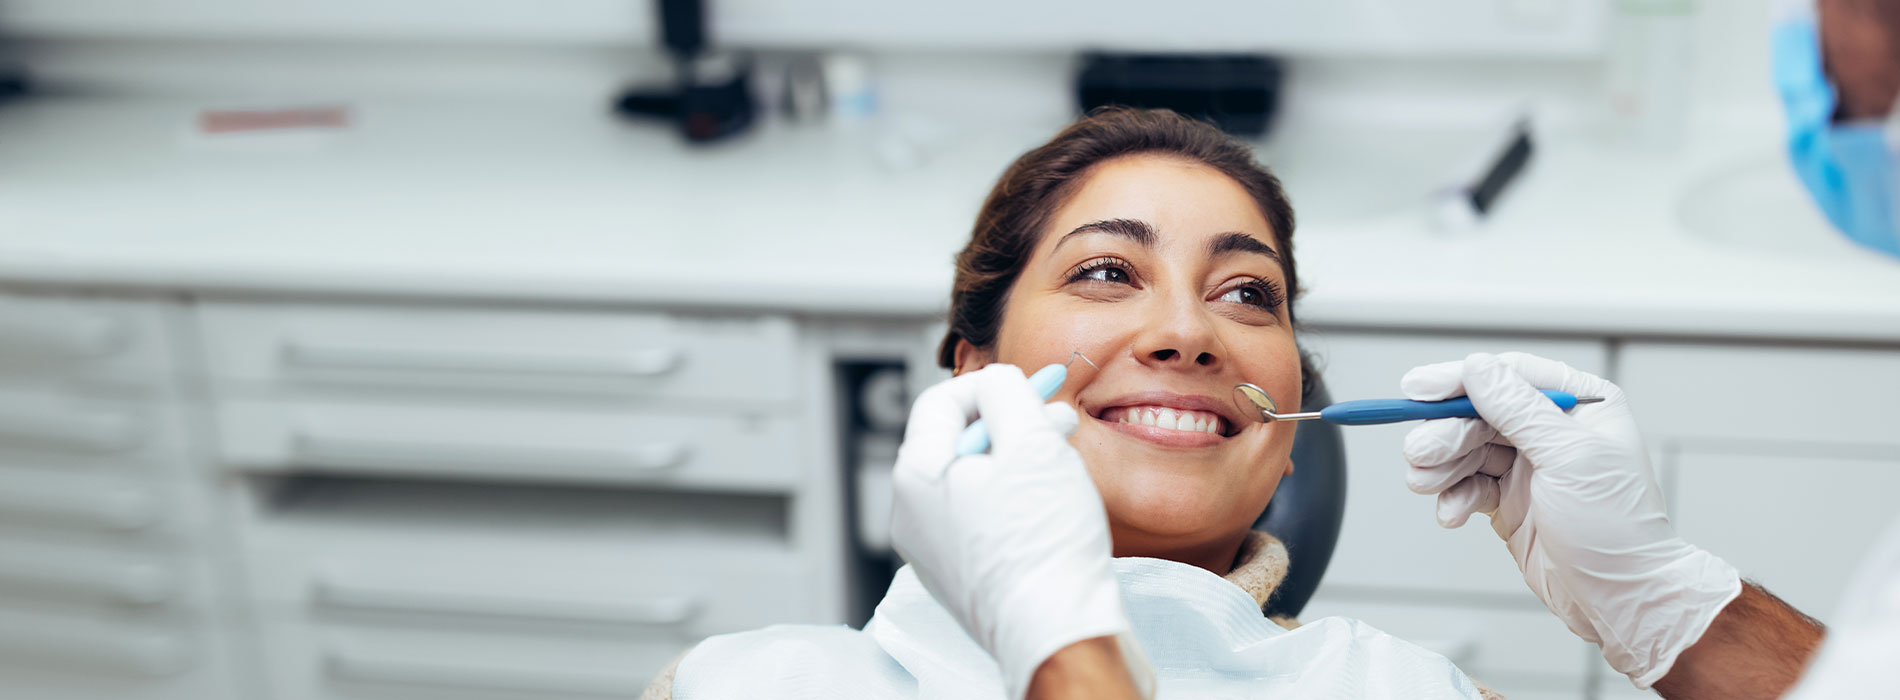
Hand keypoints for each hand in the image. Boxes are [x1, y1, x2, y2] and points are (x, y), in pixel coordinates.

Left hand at [890, 365, 1153, 699]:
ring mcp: (935, 550)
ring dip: (1017, 459)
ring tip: (1062, 459)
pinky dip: (1014, 499)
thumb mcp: (1030, 442)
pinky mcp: (964, 575)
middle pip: (957, 441)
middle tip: (1057, 419)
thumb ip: (1006, 393)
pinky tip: (1050, 504)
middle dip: (1010, 422)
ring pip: (974, 480)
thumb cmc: (1043, 546)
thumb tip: (995, 380)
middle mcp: (913, 515)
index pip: (941, 402)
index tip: (1034, 387)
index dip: (991, 384)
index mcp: (915, 477)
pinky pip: (982, 518)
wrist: (1057, 633)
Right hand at [1399, 352, 1742, 687]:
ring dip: (1442, 466)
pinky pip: (1467, 485)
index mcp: (1581, 405)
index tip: (1419, 390)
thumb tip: (1476, 367)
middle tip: (1420, 453)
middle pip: (1479, 413)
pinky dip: (1453, 496)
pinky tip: (1451, 513)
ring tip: (1425, 483)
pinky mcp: (1509, 500)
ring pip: (1466, 449)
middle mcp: (1552, 430)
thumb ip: (1519, 409)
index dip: (1460, 380)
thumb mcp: (1569, 457)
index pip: (1509, 376)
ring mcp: (1528, 466)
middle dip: (1446, 434)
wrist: (1619, 597)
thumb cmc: (1618, 528)